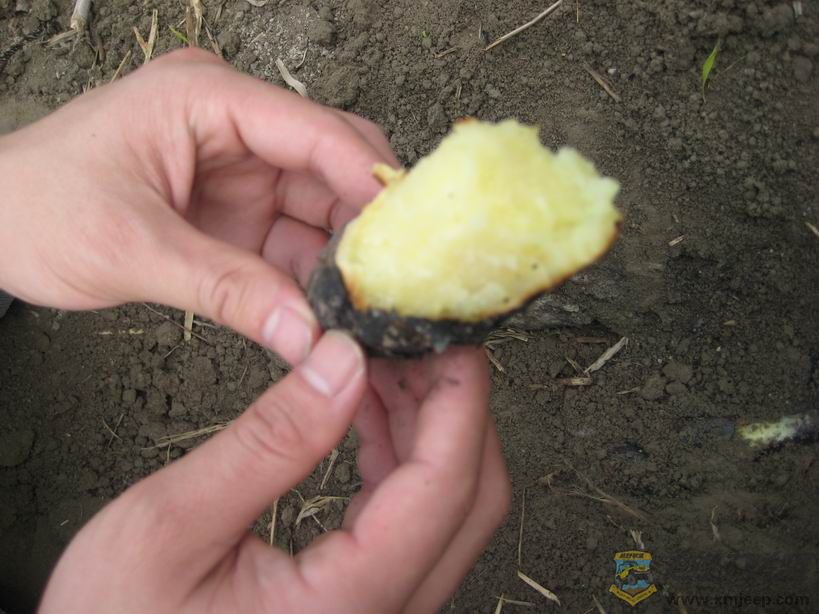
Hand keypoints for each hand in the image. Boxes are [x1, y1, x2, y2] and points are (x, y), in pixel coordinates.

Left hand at [0, 48, 396, 363]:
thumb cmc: (37, 207)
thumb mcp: (133, 249)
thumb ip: (226, 290)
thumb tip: (306, 335)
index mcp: (207, 99)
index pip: (311, 130)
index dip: (367, 178)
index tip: (411, 233)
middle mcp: (235, 126)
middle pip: (331, 163)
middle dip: (366, 220)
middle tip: (400, 275)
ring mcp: (240, 170)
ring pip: (321, 207)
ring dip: (345, 255)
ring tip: (373, 303)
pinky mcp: (237, 210)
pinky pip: (293, 239)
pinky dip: (314, 275)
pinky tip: (334, 308)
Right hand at [39, 335, 510, 613]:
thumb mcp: (171, 524)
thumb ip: (268, 442)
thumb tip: (341, 362)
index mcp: (346, 604)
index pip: (444, 489)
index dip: (459, 404)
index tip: (452, 341)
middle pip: (468, 498)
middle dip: (455, 407)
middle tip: (419, 339)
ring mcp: (377, 608)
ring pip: (445, 505)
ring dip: (427, 425)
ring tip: (386, 360)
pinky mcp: (360, 596)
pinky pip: (409, 517)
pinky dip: (400, 454)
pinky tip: (367, 408)